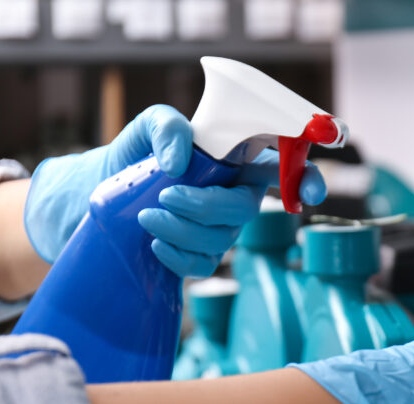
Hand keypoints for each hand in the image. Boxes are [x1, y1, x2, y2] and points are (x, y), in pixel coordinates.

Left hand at [24, 104, 325, 273]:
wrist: (102, 193)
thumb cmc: (136, 155)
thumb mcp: (145, 127)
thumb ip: (166, 126)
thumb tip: (181, 160)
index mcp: (237, 160)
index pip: (282, 166)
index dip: (304, 178)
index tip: (310, 192)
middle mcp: (236, 196)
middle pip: (246, 208)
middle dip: (207, 206)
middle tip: (167, 195)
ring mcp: (221, 229)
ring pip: (221, 238)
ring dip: (182, 230)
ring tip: (146, 216)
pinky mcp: (200, 257)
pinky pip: (202, 266)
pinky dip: (176, 256)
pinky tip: (154, 243)